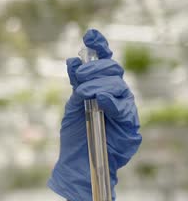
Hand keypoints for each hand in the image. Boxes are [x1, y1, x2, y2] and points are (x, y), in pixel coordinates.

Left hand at [47, 29, 141, 200]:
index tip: (90, 35)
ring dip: (99, 84)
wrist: (78, 164)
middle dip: (94, 70)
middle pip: (112, 72)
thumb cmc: (75, 137)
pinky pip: (123, 108)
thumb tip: (73, 61)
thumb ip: (76, 85)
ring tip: (85, 91)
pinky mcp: (129, 126)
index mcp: (101, 90)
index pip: (105, 65)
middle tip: (79, 77)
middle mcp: (115, 97)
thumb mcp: (72, 106)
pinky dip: (110, 101)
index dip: (99, 48)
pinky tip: (100, 99)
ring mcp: (124, 110)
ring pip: (118, 87)